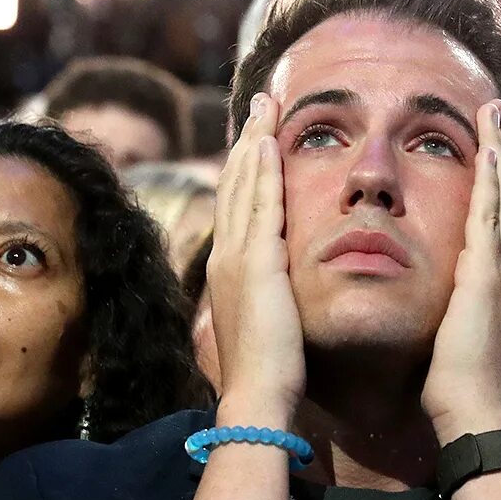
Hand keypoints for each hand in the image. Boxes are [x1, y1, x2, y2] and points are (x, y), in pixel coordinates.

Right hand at [205, 94, 304, 423]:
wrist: (257, 397)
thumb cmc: (267, 372)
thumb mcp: (264, 322)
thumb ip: (266, 297)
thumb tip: (274, 290)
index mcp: (228, 269)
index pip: (236, 205)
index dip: (246, 166)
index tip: (257, 136)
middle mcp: (226, 256)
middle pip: (235, 183)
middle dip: (248, 139)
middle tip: (260, 102)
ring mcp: (237, 258)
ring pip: (245, 185)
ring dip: (255, 142)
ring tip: (265, 106)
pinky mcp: (258, 264)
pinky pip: (262, 206)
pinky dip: (264, 172)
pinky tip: (269, 143)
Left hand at [424, 101, 500, 442]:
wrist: (472, 410)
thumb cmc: (462, 383)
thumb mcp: (469, 334)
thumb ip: (468, 307)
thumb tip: (460, 297)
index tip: (500, 146)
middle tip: (498, 111)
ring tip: (493, 114)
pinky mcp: (488, 276)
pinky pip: (492, 217)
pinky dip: (494, 181)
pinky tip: (490, 151)